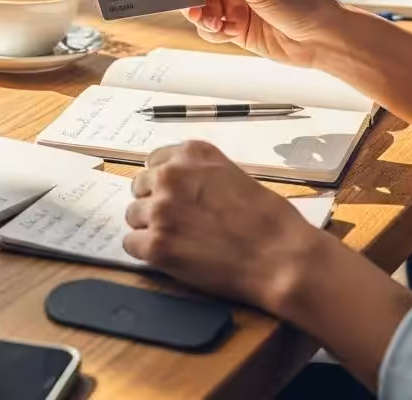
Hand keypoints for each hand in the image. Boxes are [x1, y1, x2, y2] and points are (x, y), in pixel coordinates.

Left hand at [124, 141, 318, 314]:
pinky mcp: (157, 244)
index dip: (165, 184)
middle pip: (140, 186)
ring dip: (150, 228)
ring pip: (133, 215)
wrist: (280, 256)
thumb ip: (201, 175)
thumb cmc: (269, 220)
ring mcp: (162, 209)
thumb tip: (181, 187)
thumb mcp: (233, 175)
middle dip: (154, 203)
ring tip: (179, 241)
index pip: (156, 162)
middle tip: (178, 223)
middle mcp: (172, 175)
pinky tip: (171, 257)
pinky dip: (147, 252)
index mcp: (192, 154)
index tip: (175, 197)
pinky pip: (131, 244)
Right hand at [178, 0, 344, 65]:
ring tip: (214, 22)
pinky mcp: (236, 28)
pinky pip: (211, 28)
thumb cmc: (303, 3)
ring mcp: (235, 4)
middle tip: (190, 7)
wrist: (324, 39)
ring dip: (201, 17)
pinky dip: (212, 32)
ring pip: (200, 9)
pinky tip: (226, 32)